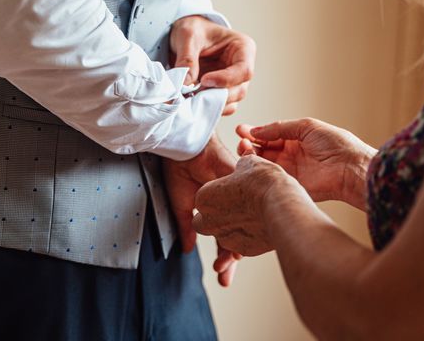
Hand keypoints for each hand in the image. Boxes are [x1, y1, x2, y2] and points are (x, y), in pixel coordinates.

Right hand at [163, 134, 241, 286]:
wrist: (183, 144)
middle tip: (224, 279)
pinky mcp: (239, 181)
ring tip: (227, 263)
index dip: (223, 255)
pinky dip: (239, 221)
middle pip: (237, 233)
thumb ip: (187, 227)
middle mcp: (230, 202)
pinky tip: (238, 233)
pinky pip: (243, 204)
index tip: (220, 275)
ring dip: (235, 244)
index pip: (225, 235)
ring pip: (242, 222)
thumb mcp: (182, 204)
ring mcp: (237, 193)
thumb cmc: (180, 167)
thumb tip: (188, 251)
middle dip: (230, 258)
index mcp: (218, 207)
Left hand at [170, 15, 255, 115]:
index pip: (244, 70)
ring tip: (189, 98)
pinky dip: (205, 108)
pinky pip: (218, 107)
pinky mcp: (221, 93)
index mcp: (243, 48)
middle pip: (239, 91)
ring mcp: (233, 83)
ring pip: (230, 103)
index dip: (226, 79)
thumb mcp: (187, 36)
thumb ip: (187, 59)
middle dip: (216, 96)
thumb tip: (186, 84)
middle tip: (192, 94)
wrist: (184, 36)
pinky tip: (190, 102)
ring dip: (210, 104)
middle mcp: (242, 68)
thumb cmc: (192, 29)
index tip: (204, 80)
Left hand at [193, 154, 301, 255]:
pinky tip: (262, 227)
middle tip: (236, 206)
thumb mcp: (249, 164)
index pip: (205, 197)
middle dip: (217, 217)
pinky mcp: (244, 250)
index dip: (219, 194)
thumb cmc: (263, 184)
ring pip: (224, 236)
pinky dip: (249, 238)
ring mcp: (227, 238)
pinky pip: (242, 245)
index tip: (232, 189)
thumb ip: (240, 167)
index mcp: (205, 198)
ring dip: (233, 229)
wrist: (283, 207)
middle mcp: (210, 221)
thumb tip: (244, 165)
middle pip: (205, 221)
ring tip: (253, 217)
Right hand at [237, 119, 376, 209]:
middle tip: (242, 140)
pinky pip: (270, 179)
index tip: (240, 129)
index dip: (255, 132)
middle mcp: (291, 155)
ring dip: (251, 155)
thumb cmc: (337, 144)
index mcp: (296, 139)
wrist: (351, 168)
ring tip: (245, 149)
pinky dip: (259, 171)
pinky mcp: (291, 185)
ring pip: (264, 163)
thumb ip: (280, 128)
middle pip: (263, 149)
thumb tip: (256, 130)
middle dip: (250, 143)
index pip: (270, 135)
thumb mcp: (306, 126)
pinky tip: (252, 163)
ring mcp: (290, 171)